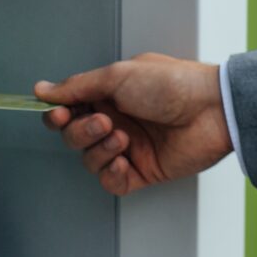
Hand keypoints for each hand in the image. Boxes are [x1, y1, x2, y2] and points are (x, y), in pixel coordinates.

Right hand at [36, 54, 230, 195]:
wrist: (213, 109)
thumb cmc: (174, 84)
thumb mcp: (119, 76)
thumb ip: (78, 86)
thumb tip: (43, 90)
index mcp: (110, 96)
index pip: (68, 111)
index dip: (57, 115)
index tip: (59, 113)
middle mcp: (117, 121)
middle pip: (73, 136)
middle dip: (80, 132)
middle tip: (103, 122)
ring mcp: (130, 147)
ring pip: (89, 159)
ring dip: (98, 150)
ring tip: (122, 137)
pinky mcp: (143, 170)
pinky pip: (112, 181)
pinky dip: (110, 172)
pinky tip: (122, 159)